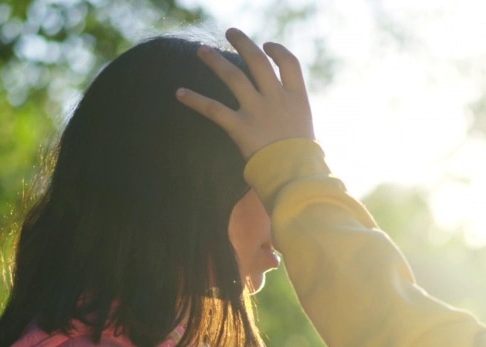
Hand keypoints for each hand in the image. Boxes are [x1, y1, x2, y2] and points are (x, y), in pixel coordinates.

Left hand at [177, 28, 315, 159]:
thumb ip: (293, 118)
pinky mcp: (240, 126)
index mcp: (297, 99)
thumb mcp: (306, 133)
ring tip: (201, 50)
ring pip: (233, 76)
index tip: (266, 46)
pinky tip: (179, 93)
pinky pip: (213, 109)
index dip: (277, 51)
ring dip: (215, 61)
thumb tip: (287, 119)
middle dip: (243, 44)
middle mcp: (276, 99)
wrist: (296, 175)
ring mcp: (257, 111)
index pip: (289, 63)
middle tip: (230, 33)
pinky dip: (195, 100)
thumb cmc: (303, 161)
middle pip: (258, 61)